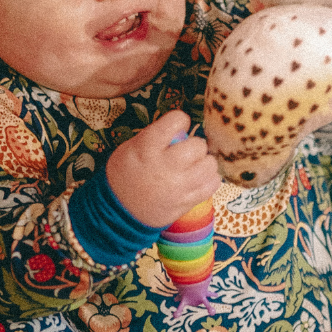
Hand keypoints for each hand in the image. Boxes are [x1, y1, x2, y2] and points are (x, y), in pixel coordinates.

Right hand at [105, 110, 220, 228]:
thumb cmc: (125, 173)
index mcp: (147, 147)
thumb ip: (157, 136)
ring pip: (209, 165)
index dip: (179, 121)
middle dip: (194, 146)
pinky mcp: (187, 202)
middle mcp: (166, 165)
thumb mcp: (132, 147)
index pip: (176, 120)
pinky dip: (208, 179)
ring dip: (204, 162)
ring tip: (194, 165)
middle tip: (186, 151)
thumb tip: (182, 130)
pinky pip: (212, 185)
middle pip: (198, 146)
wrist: (119, 210)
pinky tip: (198, 178)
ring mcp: (178, 186)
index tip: (177, 126)